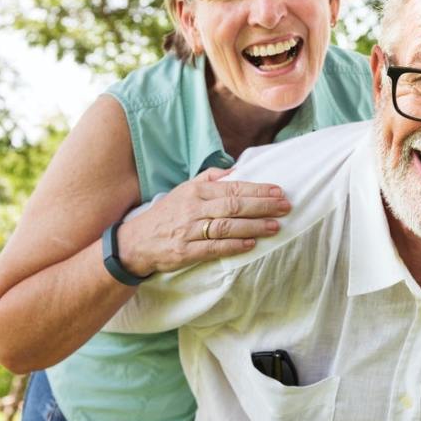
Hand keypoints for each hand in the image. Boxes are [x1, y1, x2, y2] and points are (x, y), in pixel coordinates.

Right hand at [117, 167, 289, 276]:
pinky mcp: (185, 251)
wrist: (136, 242)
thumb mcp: (184, 190)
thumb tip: (235, 169)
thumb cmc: (166, 215)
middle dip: (262, 206)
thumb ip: (209, 179)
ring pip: (227, 226)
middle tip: (285, 207)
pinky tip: (251, 244)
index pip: (232, 188)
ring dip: (253, 226)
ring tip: (275, 226)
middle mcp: (193, 208)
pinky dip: (234, 246)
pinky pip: (214, 247)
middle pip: (233, 206)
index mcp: (195, 191)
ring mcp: (189, 231)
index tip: (278, 191)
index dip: (257, 189)